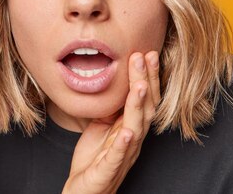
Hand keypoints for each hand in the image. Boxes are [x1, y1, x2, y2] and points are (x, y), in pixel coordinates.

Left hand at [62, 51, 159, 193]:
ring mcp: (123, 154)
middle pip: (144, 108)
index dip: (148, 77)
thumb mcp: (102, 124)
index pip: (144, 99)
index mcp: (130, 127)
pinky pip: (118, 156)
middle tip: (144, 56)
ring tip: (140, 86)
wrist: (85, 189)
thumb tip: (113, 79)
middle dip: (145, 81)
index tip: (147, 52)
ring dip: (138, 106)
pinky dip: (123, 144)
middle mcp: (132, 139)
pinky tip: (126, 132)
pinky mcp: (108, 169)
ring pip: (135, 127)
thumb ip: (112, 106)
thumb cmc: (95, 157)